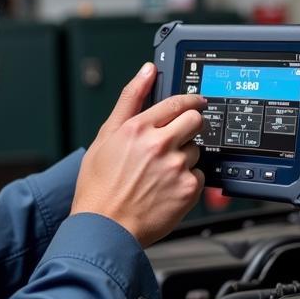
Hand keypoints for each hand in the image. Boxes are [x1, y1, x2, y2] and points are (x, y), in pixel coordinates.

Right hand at [72, 63, 206, 246]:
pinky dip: (188, 181)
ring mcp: (176, 167)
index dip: (190, 101)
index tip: (195, 103)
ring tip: (162, 172)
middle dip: (191, 125)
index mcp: (138, 128)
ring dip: (186, 157)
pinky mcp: (187, 189)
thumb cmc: (99, 185)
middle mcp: (159, 144)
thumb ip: (130, 99)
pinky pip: (200, 176)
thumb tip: (147, 70)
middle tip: (179, 138)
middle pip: (196, 121)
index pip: (177, 102)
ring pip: (197, 150)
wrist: (105, 228)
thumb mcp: (106, 135)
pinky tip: (167, 188)